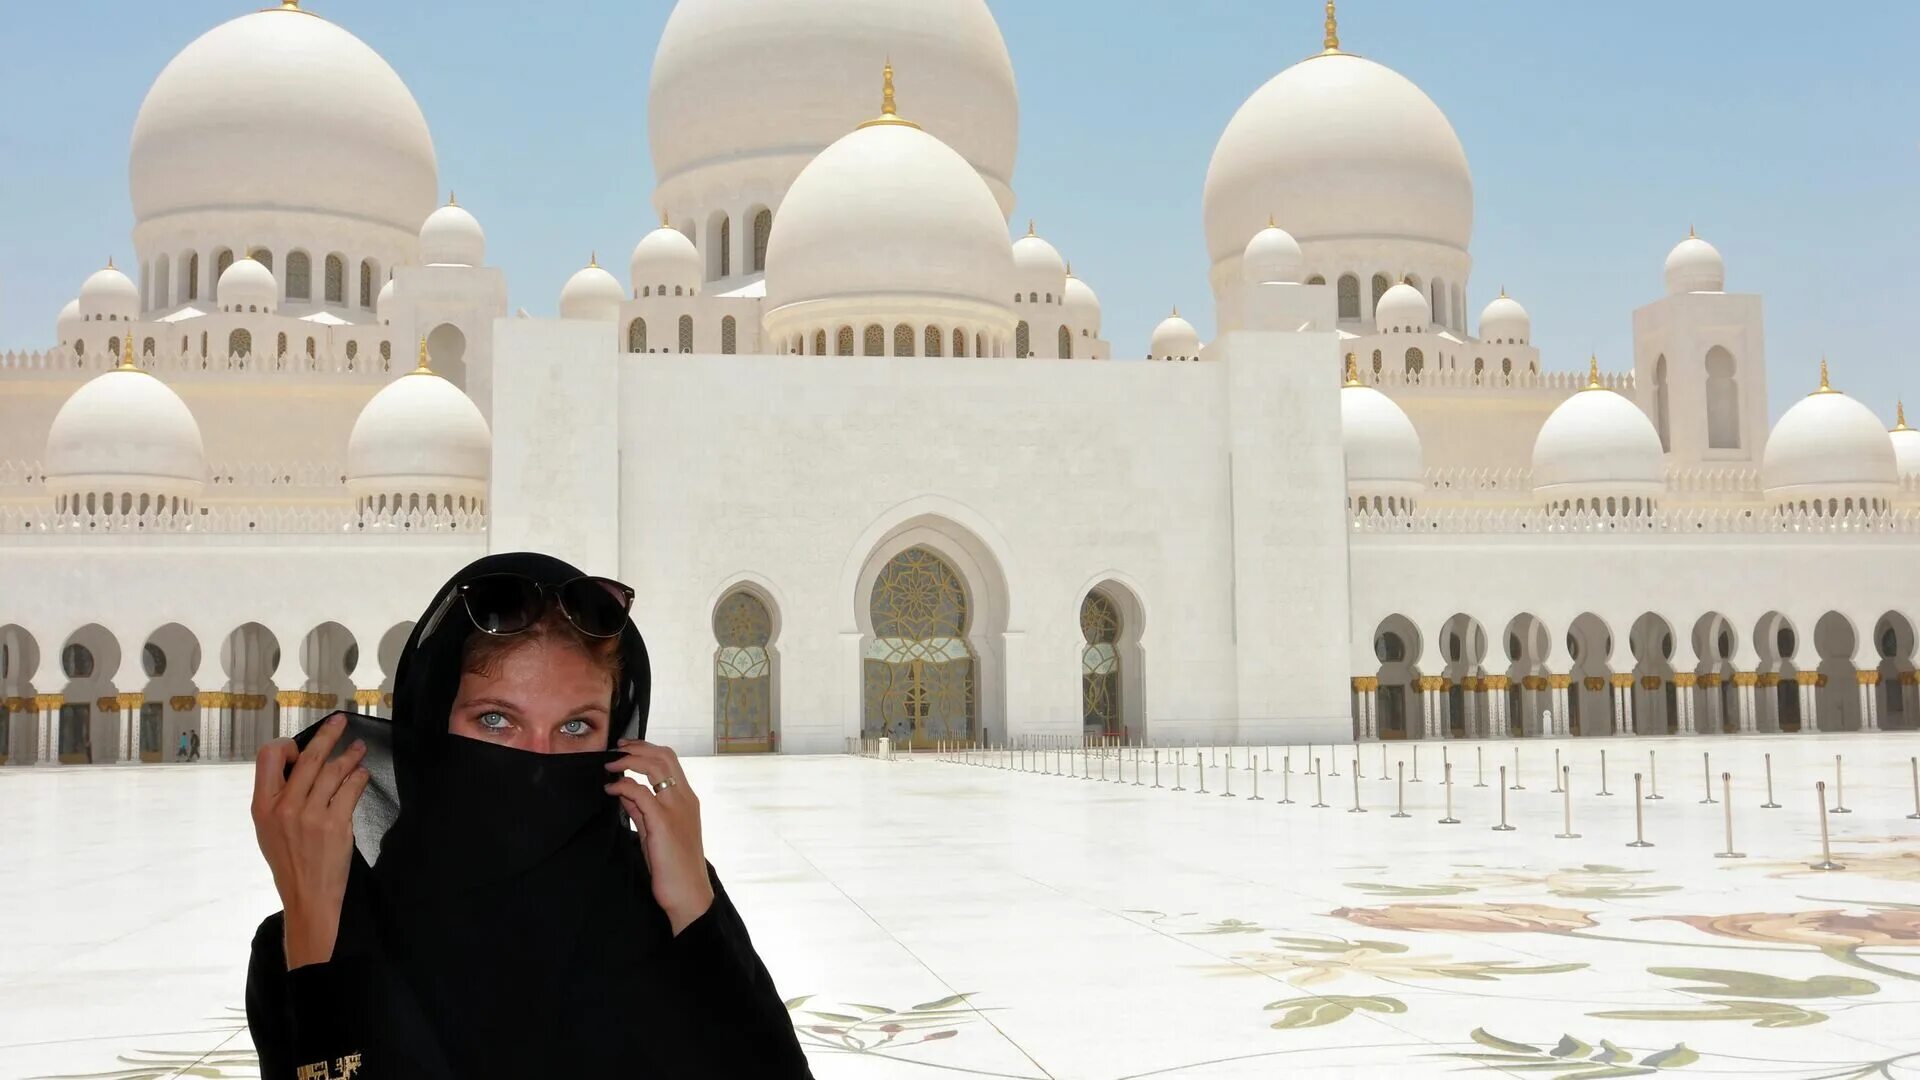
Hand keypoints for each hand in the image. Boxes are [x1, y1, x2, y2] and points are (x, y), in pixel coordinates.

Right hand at [251, 713, 369, 969]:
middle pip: (308, 757)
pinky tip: (361, 774)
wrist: (306, 895)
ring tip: (359, 748)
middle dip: (328, 734)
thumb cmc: (288, 861)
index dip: (286, 746)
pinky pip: (350, 788)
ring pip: (333, 770)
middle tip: (341, 721)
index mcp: (262, 806)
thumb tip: (298, 763)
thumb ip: (278, 797)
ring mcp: (311, 815)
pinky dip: (358, 777)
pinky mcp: (336, 824)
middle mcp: (285, 807)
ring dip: (350, 755)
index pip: (268, 757)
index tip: (301, 748)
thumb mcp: (267, 829)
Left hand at [603, 739, 713, 934]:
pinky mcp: (663, 823)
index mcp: (687, 799)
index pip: (670, 760)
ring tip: (610, 766)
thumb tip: (623, 790)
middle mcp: (685, 798)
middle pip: (664, 756)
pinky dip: (623, 786)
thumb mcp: (655, 831)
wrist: (688, 894)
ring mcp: (676, 809)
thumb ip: (641, 809)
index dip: (646, 748)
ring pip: (656, 766)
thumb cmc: (673, 867)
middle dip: (637, 747)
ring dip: (629, 761)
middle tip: (615, 751)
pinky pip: (641, 793)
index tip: (625, 748)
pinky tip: (611, 789)